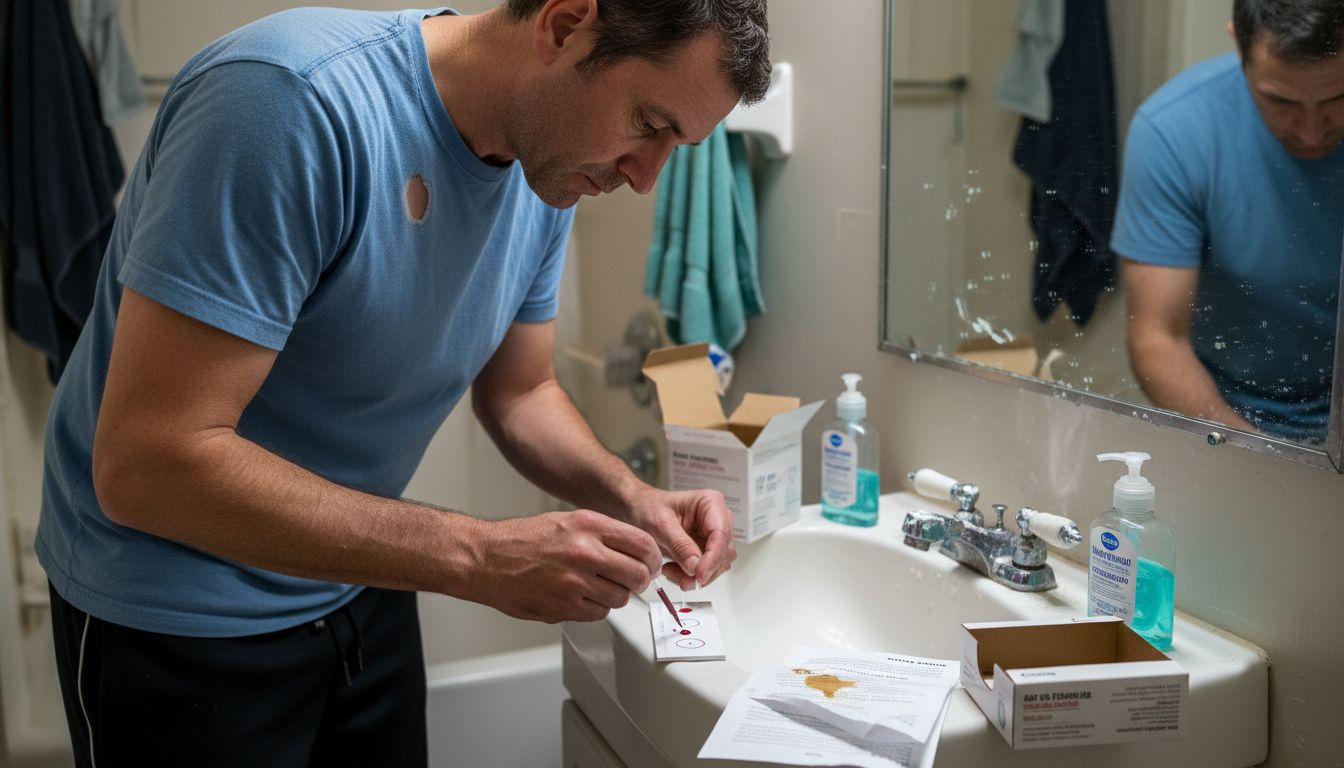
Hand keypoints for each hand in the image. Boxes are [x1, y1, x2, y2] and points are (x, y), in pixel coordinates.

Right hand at [469, 510, 661, 622]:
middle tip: (634, 579)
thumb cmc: (523, 539)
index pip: (643, 544)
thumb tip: (636, 550)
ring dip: (617, 595)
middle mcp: (584, 553)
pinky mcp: (563, 607)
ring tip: (601, 586)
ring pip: (621, 598)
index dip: (653, 558)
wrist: (486, 559)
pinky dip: (596, 607)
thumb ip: (603, 534)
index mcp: (588, 526)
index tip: (652, 563)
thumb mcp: (567, 520)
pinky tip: (582, 596)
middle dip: (641, 580)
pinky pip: (598, 613)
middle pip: (638, 574)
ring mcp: (574, 582)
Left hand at [625, 487, 735, 589]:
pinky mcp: (708, 549)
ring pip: (718, 564)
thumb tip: (695, 566)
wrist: (640, 510)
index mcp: (711, 503)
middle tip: (680, 579)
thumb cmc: (649, 508)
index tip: (699, 575)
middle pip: (723, 552)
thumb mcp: (660, 525)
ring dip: (696, 575)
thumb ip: (679, 545)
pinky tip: (674, 570)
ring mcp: (714, 535)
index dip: (713, 558)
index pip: (721, 534)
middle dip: (703, 569)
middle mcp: (718, 518)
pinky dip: (692, 576)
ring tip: (670, 571)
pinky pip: (708, 570)